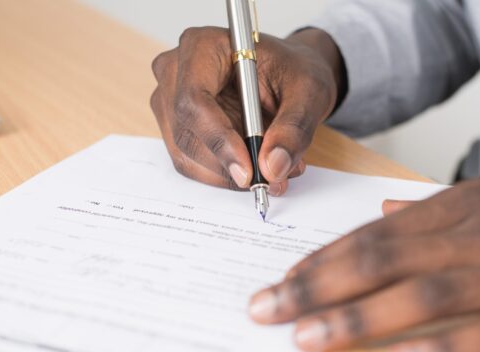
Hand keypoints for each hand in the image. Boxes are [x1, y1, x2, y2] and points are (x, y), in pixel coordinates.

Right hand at [150, 27, 343, 194]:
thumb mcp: (309, 92)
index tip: (248, 171)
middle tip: (272, 178)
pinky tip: (255, 166)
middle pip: (186, 133)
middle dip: (228, 165)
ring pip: (187, 155)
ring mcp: (170, 101)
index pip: (194, 100)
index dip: (219, 140)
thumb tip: (273, 166)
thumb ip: (294, 128)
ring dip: (229, 174)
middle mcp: (175, 72)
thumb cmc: (293, 71)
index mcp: (202, 46)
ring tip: (274, 170)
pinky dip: (224, 174)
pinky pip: (192, 163)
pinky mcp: (176, 127)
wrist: (287, 75)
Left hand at [248, 173, 479, 351]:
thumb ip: (440, 207)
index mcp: (467, 206)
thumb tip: (385, 210)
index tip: (279, 281)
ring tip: (308, 337)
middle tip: (266, 311)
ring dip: (360, 317)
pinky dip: (444, 350)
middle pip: (384, 260)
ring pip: (426, 295)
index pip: (375, 232)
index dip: (322, 259)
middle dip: (317, 287)